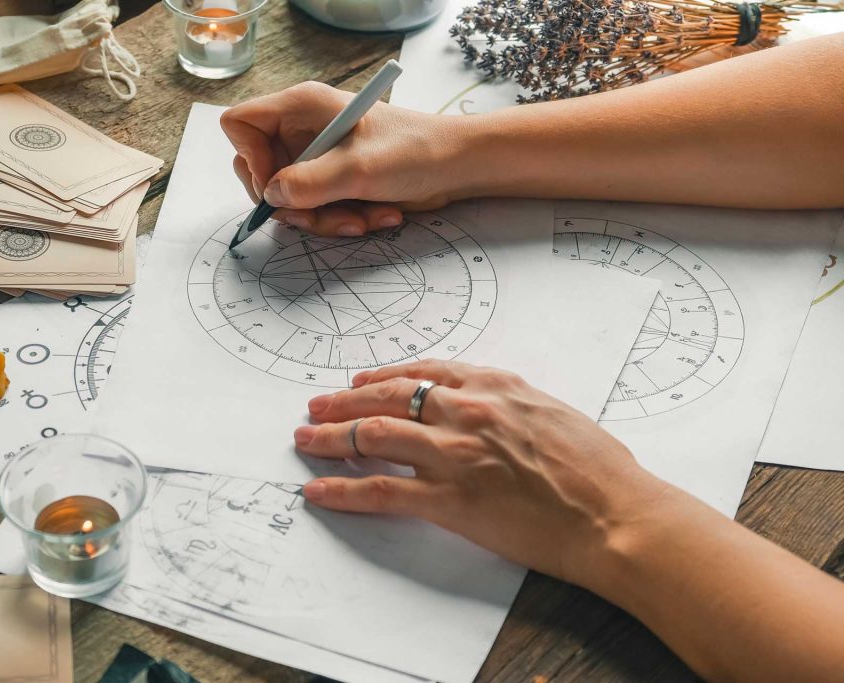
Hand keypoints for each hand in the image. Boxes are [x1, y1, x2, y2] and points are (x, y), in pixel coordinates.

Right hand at [220, 81, 471, 236]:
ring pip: (289, 200)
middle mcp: (302, 130)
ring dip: (323, 219)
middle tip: (320, 214)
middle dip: (292, 203)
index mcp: (301, 108)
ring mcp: (316, 158)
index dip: (250, 159)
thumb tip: (270, 199)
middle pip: (258, 172)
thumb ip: (307, 184)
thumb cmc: (414, 151)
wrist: (456, 168)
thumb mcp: (357, 169)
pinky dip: (340, 221)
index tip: (279, 185)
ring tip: (363, 218)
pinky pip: (314, 211)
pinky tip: (375, 217)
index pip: (240, 125)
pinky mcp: (332, 182)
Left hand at [294, 360, 670, 585]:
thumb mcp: (552, 412)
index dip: (380, 376)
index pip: (420, 372)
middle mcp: (466, 410)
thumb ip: (508, 403)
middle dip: (343, 401)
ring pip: (373, 435)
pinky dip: (343, 489)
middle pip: (386, 397)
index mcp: (493, 386)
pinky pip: (381, 490)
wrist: (615, 514)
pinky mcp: (449, 499)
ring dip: (331, 437)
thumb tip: (483, 406)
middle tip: (315, 406)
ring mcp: (454, 453)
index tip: (357, 382)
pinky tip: (319, 490)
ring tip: (305, 438)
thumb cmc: (598, 468)